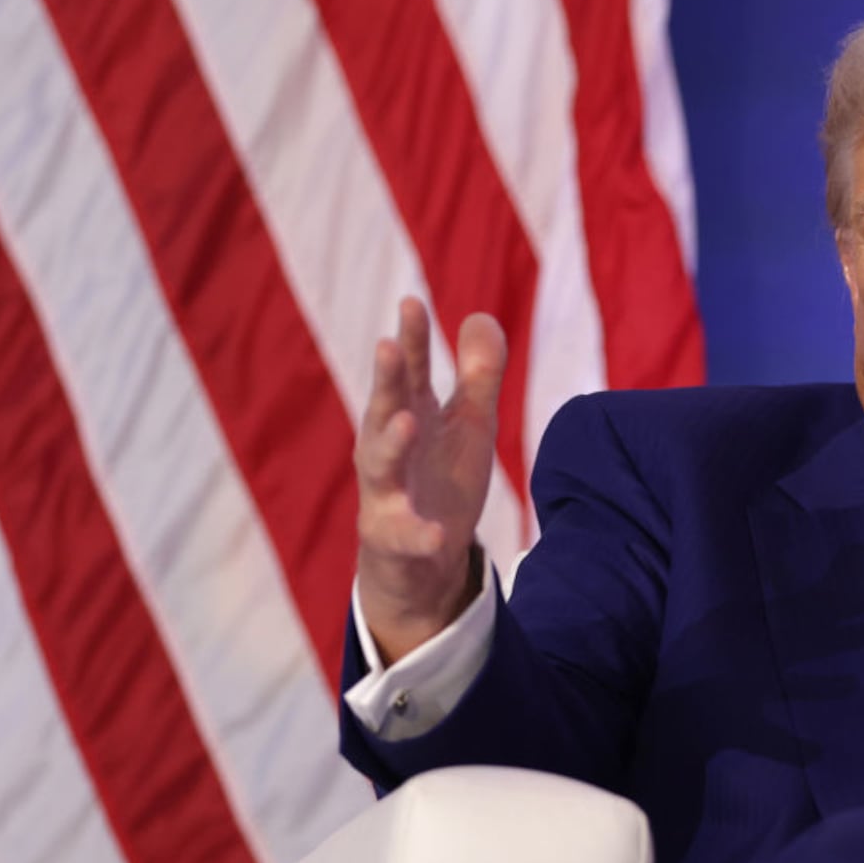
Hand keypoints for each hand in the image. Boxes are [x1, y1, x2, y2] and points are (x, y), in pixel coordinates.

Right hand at [354, 297, 505, 663]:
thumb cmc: (442, 478)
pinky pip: (405, 536)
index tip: (412, 302)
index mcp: (409, 415)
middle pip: (385, 407)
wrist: (423, 560)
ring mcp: (387, 493)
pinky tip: (437, 534)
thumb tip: (482, 316)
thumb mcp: (468, 423)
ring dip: (391, 443)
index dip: (412, 338)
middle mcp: (389, 448)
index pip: (410, 371)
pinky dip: (419, 534)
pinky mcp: (394, 538)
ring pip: (381, 465)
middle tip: (389, 345)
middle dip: (387, 378)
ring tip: (408, 421)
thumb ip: (477, 374)